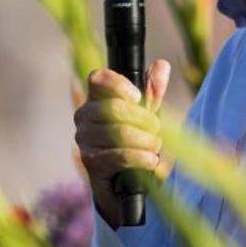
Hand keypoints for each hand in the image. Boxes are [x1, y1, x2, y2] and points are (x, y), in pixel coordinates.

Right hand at [74, 59, 170, 226]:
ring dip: (146, 141)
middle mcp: (84, 115)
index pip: (97, 78)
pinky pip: (118, 156)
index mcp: (96, 97)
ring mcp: (84, 139)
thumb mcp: (147, 113)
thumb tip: (161, 66)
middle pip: (114, 108)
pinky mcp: (91, 162)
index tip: (138, 97)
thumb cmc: (134, 139)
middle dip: (144, 119)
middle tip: (157, 129)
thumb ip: (154, 90)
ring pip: (119, 133)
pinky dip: (140, 158)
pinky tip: (152, 161)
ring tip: (156, 146)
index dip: (118, 85)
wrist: (124, 180)